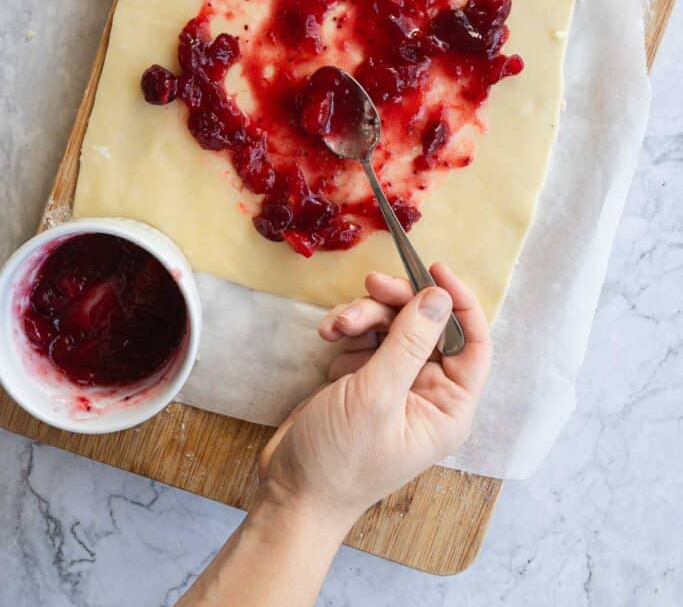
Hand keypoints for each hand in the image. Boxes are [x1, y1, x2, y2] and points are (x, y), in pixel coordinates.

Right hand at [258, 262, 491, 536]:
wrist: (290, 493)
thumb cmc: (340, 460)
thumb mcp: (376, 396)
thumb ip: (409, 342)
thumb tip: (439, 297)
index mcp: (448, 407)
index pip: (472, 342)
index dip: (459, 302)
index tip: (434, 270)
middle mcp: (428, 393)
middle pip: (426, 325)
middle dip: (396, 304)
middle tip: (371, 286)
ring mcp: (395, 385)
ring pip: (392, 326)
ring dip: (364, 317)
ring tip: (336, 326)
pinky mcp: (365, 381)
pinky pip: (366, 338)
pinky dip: (348, 333)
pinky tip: (329, 342)